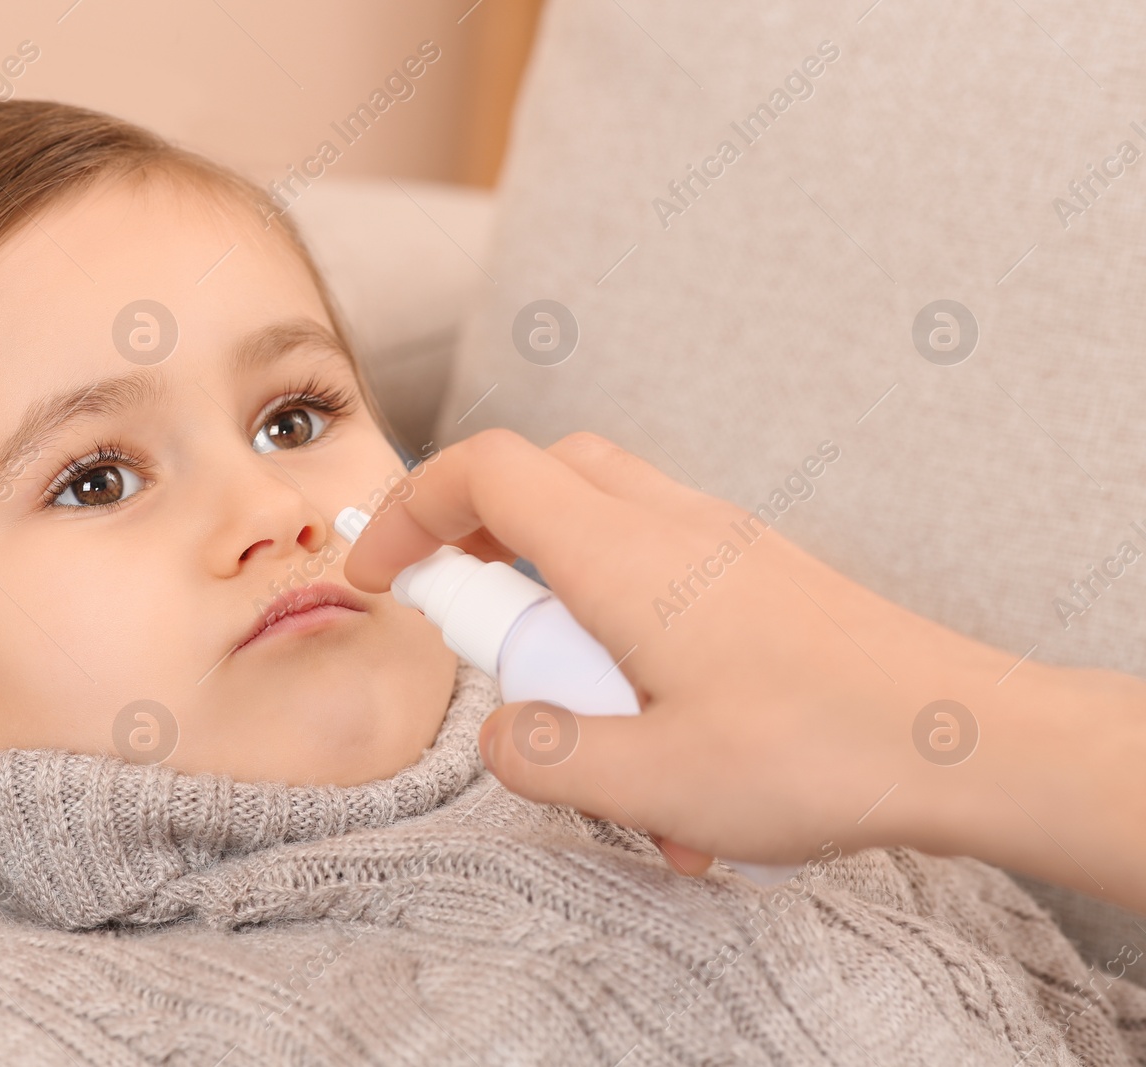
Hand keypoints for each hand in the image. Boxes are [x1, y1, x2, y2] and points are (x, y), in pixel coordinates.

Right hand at [343, 429, 1145, 909]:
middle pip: (542, 474)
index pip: (486, 472)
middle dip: (481, 537)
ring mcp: (722, 541)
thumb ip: (547, 757)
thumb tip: (504, 735)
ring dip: (560, 591)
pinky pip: (661, 566)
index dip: (411, 510)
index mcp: (624, 553)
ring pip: (602, 518)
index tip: (381, 576)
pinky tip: (661, 727)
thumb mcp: (655, 781)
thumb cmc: (819, 752)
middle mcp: (670, 524)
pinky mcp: (758, 574)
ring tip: (583, 705)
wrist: (963, 740)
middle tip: (477, 628)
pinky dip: (625, 620)